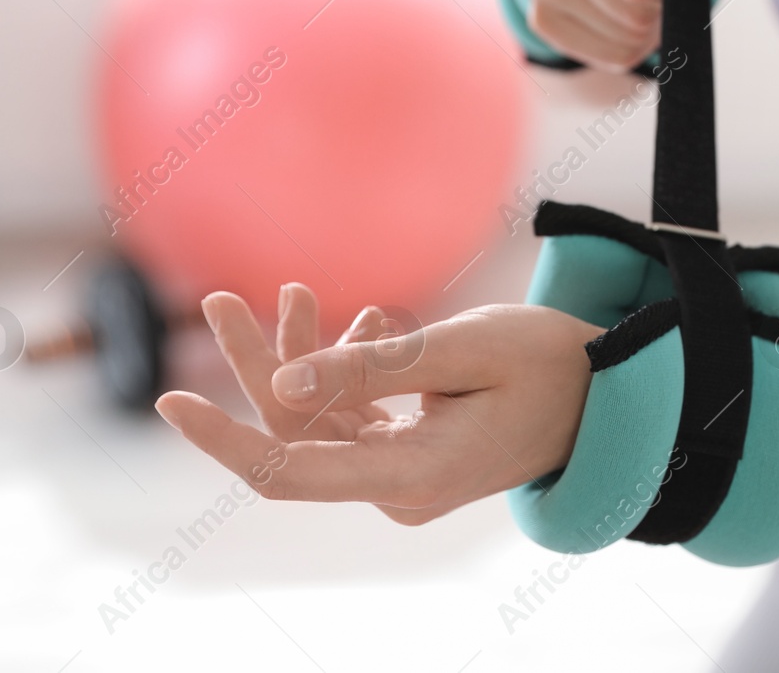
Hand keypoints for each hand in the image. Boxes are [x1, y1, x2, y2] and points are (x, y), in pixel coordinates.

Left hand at [155, 284, 601, 524]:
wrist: (608, 396)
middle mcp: (397, 487)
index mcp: (412, 474)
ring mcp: (402, 476)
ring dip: (302, 358)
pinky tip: (374, 324)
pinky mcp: (409, 455)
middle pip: (297, 433)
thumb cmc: (550, 363)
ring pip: (321, 419)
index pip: (290, 472)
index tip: (169, 400)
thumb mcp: (462, 349)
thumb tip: (280, 383)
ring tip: (288, 290)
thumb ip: (372, 367)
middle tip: (218, 298)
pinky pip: (353, 416)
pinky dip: (348, 369)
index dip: (225, 440)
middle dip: (257, 366)